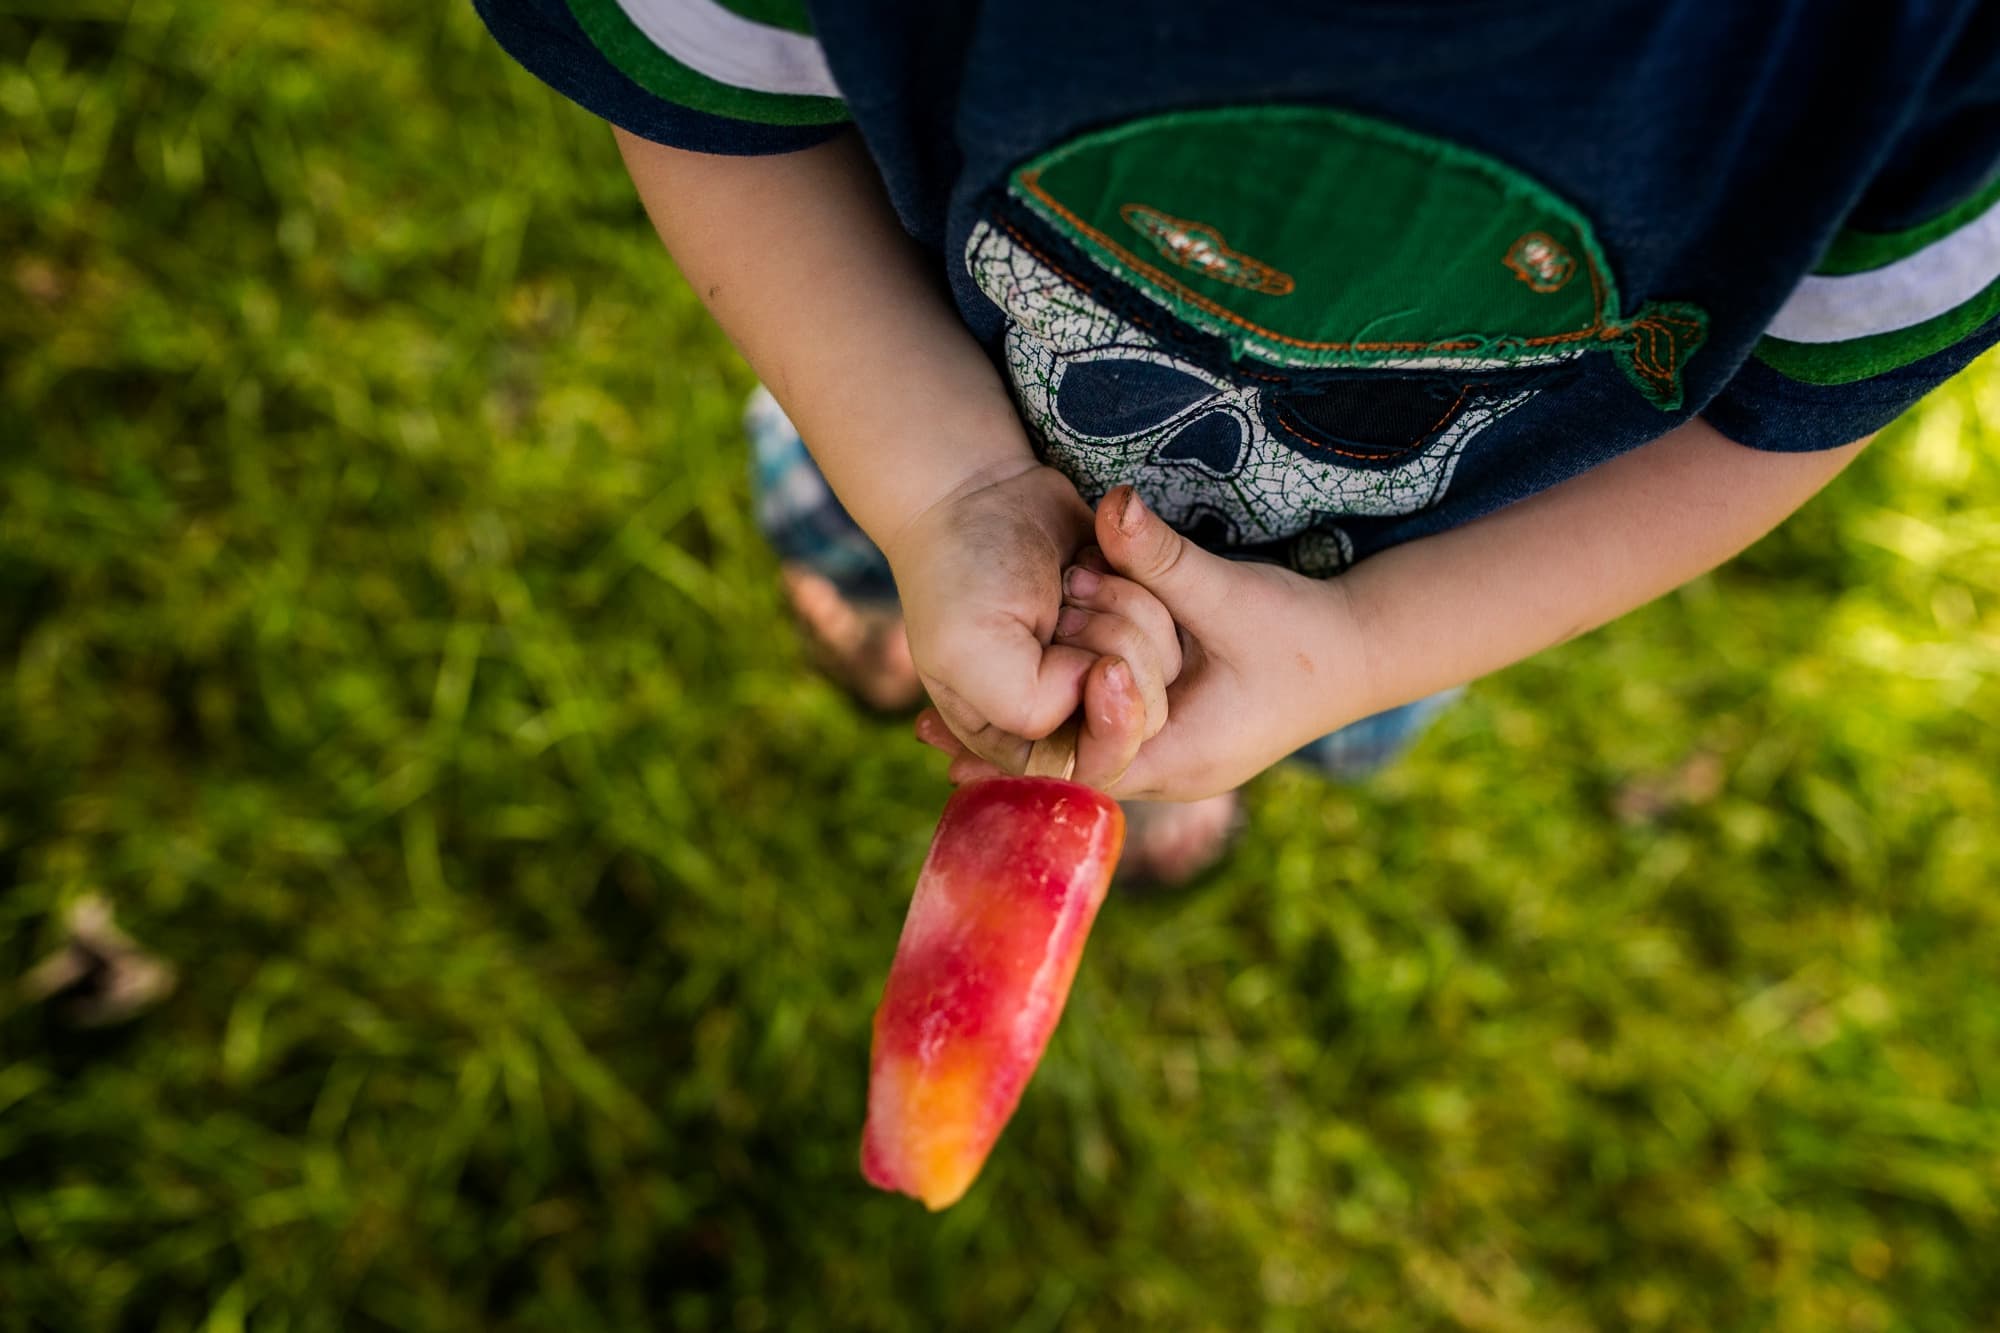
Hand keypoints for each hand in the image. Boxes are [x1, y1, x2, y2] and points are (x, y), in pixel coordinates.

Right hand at [887, 465, 1184, 785]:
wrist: (977, 486)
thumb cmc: (962, 570)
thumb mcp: (969, 652)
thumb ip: (1028, 708)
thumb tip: (1094, 687)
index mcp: (1020, 737)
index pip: (1095, 769)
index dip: (1114, 726)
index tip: (1104, 667)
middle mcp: (1063, 713)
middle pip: (1141, 719)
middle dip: (1114, 651)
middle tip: (1061, 608)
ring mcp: (1096, 667)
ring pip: (1163, 669)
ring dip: (1125, 611)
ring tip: (1070, 579)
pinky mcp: (1124, 623)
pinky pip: (1170, 624)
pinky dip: (1142, 588)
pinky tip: (1089, 566)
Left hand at [919, 486, 1368, 801]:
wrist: (1362, 649)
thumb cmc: (1303, 632)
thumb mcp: (1229, 592)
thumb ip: (1165, 557)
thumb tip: (1113, 506)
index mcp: (1183, 753)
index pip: (1083, 764)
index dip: (1018, 747)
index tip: (956, 729)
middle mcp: (1173, 767)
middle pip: (1070, 768)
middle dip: (1006, 749)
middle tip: (928, 734)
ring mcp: (1174, 753)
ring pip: (1083, 751)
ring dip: (1027, 736)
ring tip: (944, 727)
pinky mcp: (1174, 727)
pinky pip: (1100, 730)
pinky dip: (1058, 718)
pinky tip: (1008, 705)